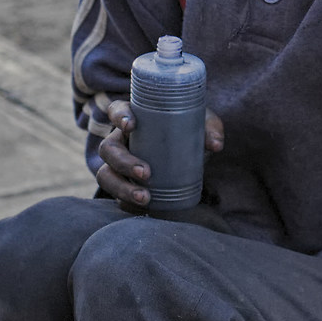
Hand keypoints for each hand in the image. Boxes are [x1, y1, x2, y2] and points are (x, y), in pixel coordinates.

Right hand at [94, 101, 224, 209]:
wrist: (188, 153)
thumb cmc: (189, 129)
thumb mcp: (201, 123)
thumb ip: (209, 129)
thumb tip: (215, 145)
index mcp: (134, 118)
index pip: (117, 110)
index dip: (119, 117)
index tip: (131, 125)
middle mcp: (120, 140)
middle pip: (108, 149)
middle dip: (124, 163)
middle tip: (146, 173)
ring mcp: (118, 164)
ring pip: (106, 176)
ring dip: (122, 189)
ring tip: (146, 199)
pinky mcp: (125, 184)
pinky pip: (117, 196)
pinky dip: (127, 204)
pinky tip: (143, 210)